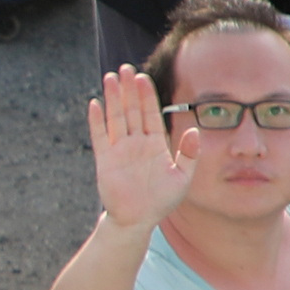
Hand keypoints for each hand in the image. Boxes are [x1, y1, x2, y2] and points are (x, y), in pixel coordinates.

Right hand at [87, 64, 187, 230]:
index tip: (143, 77)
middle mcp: (136, 142)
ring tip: (111, 77)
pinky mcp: (105, 160)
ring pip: (116, 118)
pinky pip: (100, 136)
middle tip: (126, 68)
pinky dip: (97, 121)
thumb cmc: (161, 201)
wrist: (137, 220)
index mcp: (154, 144)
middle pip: (132, 110)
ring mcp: (119, 149)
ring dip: (112, 98)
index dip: (147, 95)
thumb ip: (189, 154)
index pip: (150, 113)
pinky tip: (95, 104)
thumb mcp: (182, 177)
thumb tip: (194, 130)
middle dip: (129, 89)